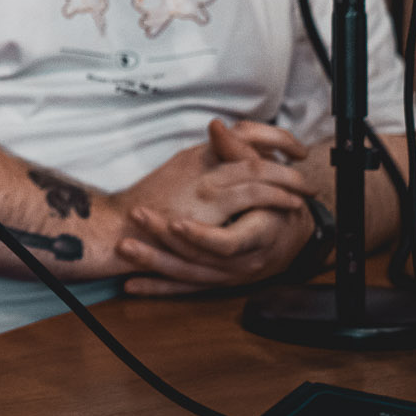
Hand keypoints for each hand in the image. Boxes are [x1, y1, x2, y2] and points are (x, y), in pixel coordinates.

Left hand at [115, 120, 315, 294]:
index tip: (175, 221)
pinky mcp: (211, 283)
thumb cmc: (279, 203)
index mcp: (257, 237)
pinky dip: (157, 288)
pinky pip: (182, 289)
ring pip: (186, 275)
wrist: (290, 238)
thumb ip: (240, 154)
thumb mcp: (266, 179)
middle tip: (137, 220)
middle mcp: (241, 264)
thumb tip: (217, 126)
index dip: (202, 235)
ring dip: (154, 263)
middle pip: (199, 259)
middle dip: (165, 241)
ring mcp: (225, 276)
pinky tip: (131, 286)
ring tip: (126, 248)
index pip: (227, 242)